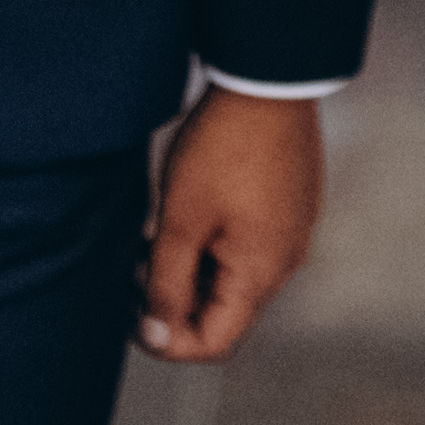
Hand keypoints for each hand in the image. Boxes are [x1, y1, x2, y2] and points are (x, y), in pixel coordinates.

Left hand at [138, 89, 321, 361]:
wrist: (266, 81)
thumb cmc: (223, 146)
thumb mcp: (180, 220)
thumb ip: (167, 286)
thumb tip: (157, 337)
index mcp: (261, 273)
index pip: (215, 343)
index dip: (169, 341)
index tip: (133, 313)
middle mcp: (284, 261)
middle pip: (224, 311)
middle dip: (175, 299)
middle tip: (137, 264)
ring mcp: (291, 233)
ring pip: (233, 278)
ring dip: (191, 269)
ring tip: (157, 234)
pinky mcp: (289, 207)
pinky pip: (248, 246)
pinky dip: (212, 244)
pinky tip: (186, 212)